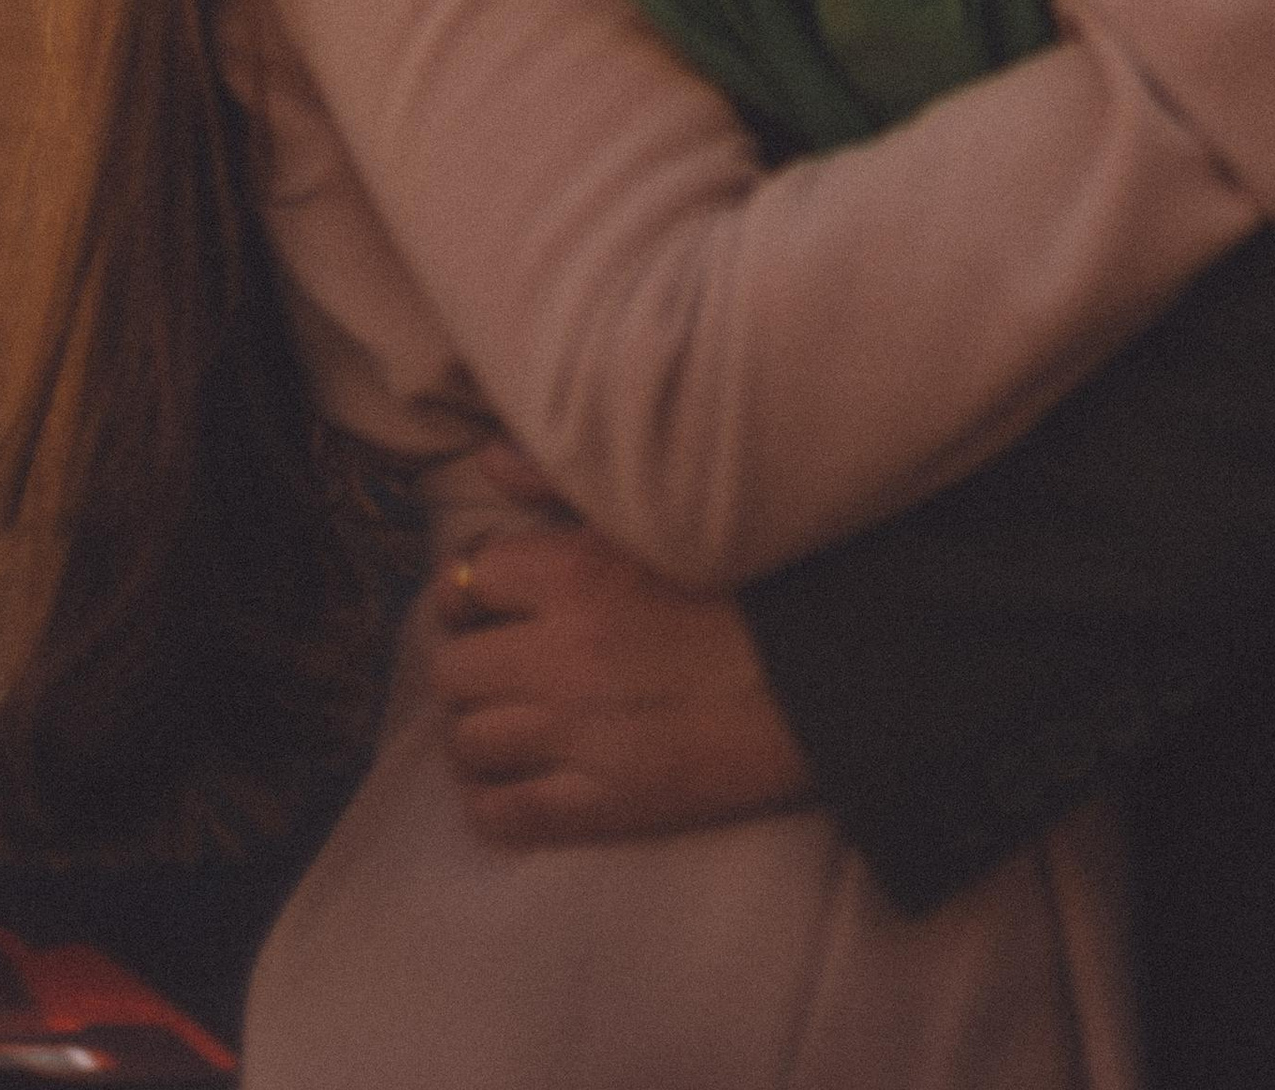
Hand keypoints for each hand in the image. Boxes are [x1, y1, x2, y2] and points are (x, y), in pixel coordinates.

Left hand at [429, 451, 813, 845]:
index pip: (467, 579)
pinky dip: (492, 804)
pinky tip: (510, 787)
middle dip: (464, 665)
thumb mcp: (651, 518)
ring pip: (468, 744)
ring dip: (474, 734)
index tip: (484, 603)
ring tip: (498, 726)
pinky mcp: (603, 806)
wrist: (822, 677)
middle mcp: (559, 656)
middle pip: (453, 670)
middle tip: (489, 667)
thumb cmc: (747, 584)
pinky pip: (503, 816)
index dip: (468, 591)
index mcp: (573, 574)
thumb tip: (488, 459)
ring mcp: (577, 737)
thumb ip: (562, 482)